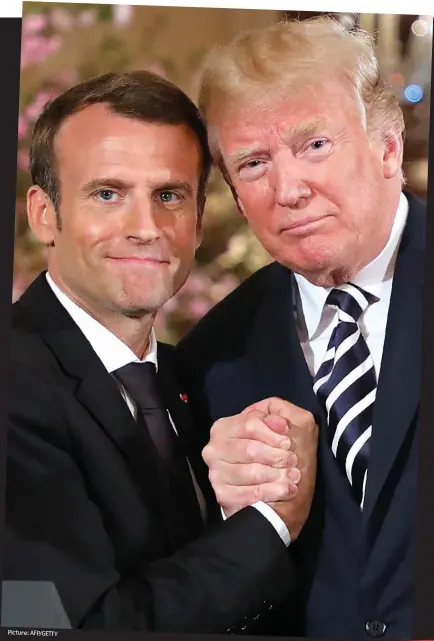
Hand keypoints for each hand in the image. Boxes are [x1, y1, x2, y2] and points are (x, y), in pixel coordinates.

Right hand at [202, 398, 316, 522]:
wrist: (272, 497)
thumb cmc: (276, 458)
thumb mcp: (283, 429)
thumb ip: (281, 414)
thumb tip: (280, 422)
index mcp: (224, 427)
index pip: (249, 424)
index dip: (272, 433)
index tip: (288, 442)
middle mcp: (214, 448)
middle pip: (249, 449)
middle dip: (276, 456)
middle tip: (292, 461)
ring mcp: (216, 473)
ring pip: (250, 472)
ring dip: (277, 475)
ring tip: (292, 476)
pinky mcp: (223, 495)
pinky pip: (250, 494)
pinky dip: (272, 492)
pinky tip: (285, 489)